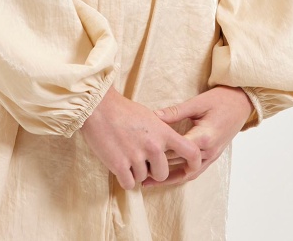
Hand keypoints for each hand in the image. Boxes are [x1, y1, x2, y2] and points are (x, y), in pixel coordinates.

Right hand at [79, 85, 201, 190]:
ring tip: (125, 153)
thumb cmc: (123, 110)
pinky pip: (129, 184)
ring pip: (143, 178)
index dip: (194, 163)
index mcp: (163, 132)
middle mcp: (153, 146)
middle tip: (140, 158)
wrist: (98, 107)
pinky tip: (119, 164)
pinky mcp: (119, 165)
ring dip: (135, 171)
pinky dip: (124, 178)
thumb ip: (162, 133)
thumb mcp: (150, 117)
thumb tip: (169, 148)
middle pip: (162, 174)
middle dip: (152, 171)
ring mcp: (136, 156)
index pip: (191, 151)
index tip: (190, 168)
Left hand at [141, 86, 254, 188]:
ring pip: (187, 173)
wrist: (242, 103)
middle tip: (139, 171)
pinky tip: (166, 177)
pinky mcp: (212, 156)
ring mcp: (212, 156)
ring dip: (168, 178)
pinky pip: (195, 171)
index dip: (159, 152)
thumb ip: (175, 112)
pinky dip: (180, 175)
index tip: (142, 154)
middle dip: (160, 169)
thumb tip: (154, 117)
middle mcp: (208, 151)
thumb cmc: (221, 100)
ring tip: (148, 181)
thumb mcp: (197, 102)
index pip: (177, 149)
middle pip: (180, 164)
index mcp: (204, 136)